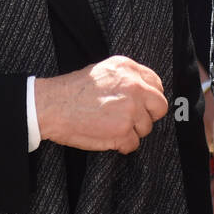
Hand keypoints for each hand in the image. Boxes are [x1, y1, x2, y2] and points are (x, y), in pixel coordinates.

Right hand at [34, 56, 168, 153]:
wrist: (53, 105)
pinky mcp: (122, 131)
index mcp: (129, 69)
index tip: (142, 105)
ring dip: (131, 131)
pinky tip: (108, 137)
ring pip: (146, 128)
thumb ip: (127, 77)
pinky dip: (122, 145)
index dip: (150, 98)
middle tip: (131, 119)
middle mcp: (134, 87)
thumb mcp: (104, 70)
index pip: (157, 85)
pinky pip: (133, 144)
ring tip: (111, 126)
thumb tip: (145, 91)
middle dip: (148, 115)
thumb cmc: (73, 90)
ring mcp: (130, 110)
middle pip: (160, 107)